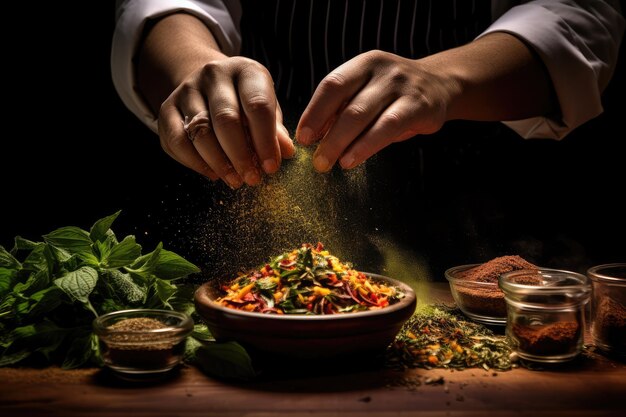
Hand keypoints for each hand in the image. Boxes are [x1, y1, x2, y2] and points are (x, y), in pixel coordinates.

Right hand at [158, 56, 294, 187]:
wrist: (208, 84)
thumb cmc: (246, 101)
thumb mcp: (266, 109)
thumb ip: (275, 130)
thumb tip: (286, 152)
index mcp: (246, 71)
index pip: (257, 105)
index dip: (265, 140)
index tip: (271, 167)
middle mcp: (214, 74)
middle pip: (226, 119)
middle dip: (240, 155)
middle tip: (252, 179)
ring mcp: (187, 89)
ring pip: (199, 132)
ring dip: (219, 162)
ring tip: (235, 180)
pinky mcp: (167, 107)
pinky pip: (176, 140)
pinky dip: (195, 163)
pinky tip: (212, 174)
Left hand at [296, 50, 457, 171]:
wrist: (441, 84)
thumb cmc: (392, 95)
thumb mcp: (366, 93)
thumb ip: (343, 110)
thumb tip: (313, 136)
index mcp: (363, 64)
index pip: (332, 85)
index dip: (314, 112)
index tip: (302, 137)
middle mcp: (382, 71)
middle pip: (348, 105)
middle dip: (328, 136)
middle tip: (316, 160)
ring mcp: (402, 87)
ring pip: (365, 116)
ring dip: (343, 143)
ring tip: (330, 162)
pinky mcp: (419, 106)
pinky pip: (388, 127)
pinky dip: (366, 146)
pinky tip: (352, 159)